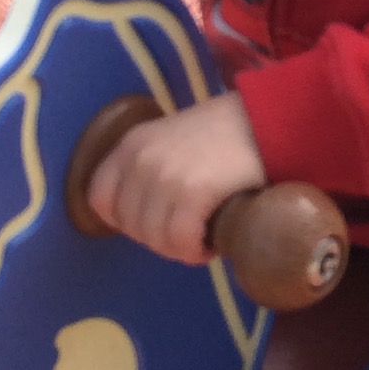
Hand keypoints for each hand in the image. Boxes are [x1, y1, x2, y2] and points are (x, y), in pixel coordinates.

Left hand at [86, 94, 264, 264]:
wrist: (269, 118)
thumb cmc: (225, 133)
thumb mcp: (172, 140)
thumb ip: (149, 168)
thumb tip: (138, 217)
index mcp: (131, 144)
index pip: (99, 198)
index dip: (123, 221)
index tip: (153, 224)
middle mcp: (141, 159)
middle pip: (131, 226)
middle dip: (158, 239)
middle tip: (187, 234)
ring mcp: (164, 175)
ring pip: (155, 239)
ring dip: (179, 249)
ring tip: (201, 238)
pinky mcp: (193, 191)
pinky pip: (180, 241)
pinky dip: (195, 251)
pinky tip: (212, 244)